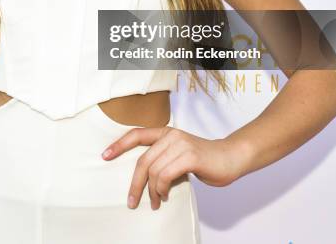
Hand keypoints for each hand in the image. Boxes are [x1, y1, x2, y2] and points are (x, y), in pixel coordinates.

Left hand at [101, 125, 246, 209]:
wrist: (231, 157)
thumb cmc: (204, 159)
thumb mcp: (179, 155)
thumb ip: (163, 159)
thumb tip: (144, 178)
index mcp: (166, 132)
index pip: (137, 134)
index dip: (119, 145)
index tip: (104, 155)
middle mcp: (171, 135)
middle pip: (143, 160)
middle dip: (135, 183)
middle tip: (132, 201)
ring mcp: (181, 144)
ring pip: (153, 170)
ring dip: (151, 191)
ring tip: (155, 201)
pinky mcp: (190, 156)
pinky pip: (166, 175)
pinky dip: (162, 189)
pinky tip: (164, 196)